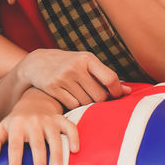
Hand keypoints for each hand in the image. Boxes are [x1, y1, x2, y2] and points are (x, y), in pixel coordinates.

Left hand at [0, 90, 80, 164]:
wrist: (33, 101)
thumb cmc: (17, 121)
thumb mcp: (2, 128)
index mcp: (17, 125)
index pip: (15, 146)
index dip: (14, 163)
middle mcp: (33, 122)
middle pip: (36, 144)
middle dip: (39, 162)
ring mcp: (48, 120)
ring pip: (54, 137)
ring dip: (57, 154)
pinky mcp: (61, 119)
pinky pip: (70, 127)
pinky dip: (74, 137)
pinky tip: (75, 150)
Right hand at [15, 49, 129, 110]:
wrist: (37, 63)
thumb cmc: (69, 65)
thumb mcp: (86, 64)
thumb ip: (105, 77)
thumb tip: (128, 91)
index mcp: (87, 58)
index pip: (110, 78)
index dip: (116, 91)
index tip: (115, 95)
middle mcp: (75, 66)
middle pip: (99, 96)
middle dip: (99, 100)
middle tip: (94, 97)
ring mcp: (63, 77)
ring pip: (86, 102)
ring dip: (86, 103)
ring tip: (80, 95)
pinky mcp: (52, 87)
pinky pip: (72, 105)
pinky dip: (74, 105)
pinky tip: (69, 97)